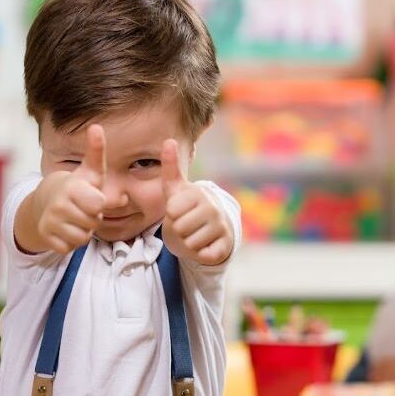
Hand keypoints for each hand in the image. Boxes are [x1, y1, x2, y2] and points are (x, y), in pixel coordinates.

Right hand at [34, 124, 106, 253]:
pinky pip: (69, 248)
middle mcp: (58, 205)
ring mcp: (50, 222)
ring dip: (83, 231)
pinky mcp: (46, 237)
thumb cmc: (77, 187)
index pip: (99, 205)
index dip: (100, 204)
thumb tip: (96, 127)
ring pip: (82, 238)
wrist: (45, 202)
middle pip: (93, 223)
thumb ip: (96, 151)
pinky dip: (70, 242)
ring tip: (76, 218)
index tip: (92, 196)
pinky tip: (66, 229)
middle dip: (92, 218)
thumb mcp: (90, 170)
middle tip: (84, 209)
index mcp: (71, 188)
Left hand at [160, 139, 232, 265]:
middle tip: (187, 224)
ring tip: (195, 234)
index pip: (171, 211)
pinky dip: (200, 254)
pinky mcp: (225, 247)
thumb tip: (169, 140)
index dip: (172, 214)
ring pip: (189, 243)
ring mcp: (222, 228)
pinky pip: (203, 255)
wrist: (213, 228)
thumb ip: (171, 166)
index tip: (180, 210)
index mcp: (199, 193)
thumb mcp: (176, 188)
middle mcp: (213, 208)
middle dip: (179, 229)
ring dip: (188, 242)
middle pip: (179, 228)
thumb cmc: (188, 206)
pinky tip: (205, 245)